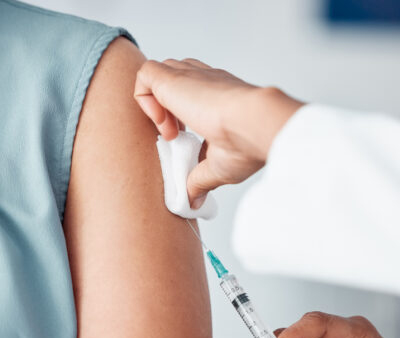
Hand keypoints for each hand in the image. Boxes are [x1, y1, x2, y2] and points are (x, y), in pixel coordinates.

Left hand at [134, 58, 302, 206]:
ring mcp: (190, 76)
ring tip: (170, 132)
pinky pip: (145, 75)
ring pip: (158, 74)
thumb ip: (201, 180)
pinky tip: (161, 123)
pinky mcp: (173, 77)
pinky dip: (144, 98)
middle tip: (175, 136)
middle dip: (165, 108)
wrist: (255, 124)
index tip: (184, 140)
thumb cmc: (247, 143)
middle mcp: (205, 80)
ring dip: (155, 104)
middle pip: (173, 79)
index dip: (180, 115)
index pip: (192, 93)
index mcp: (219, 96)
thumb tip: (194, 202)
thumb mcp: (219, 166)